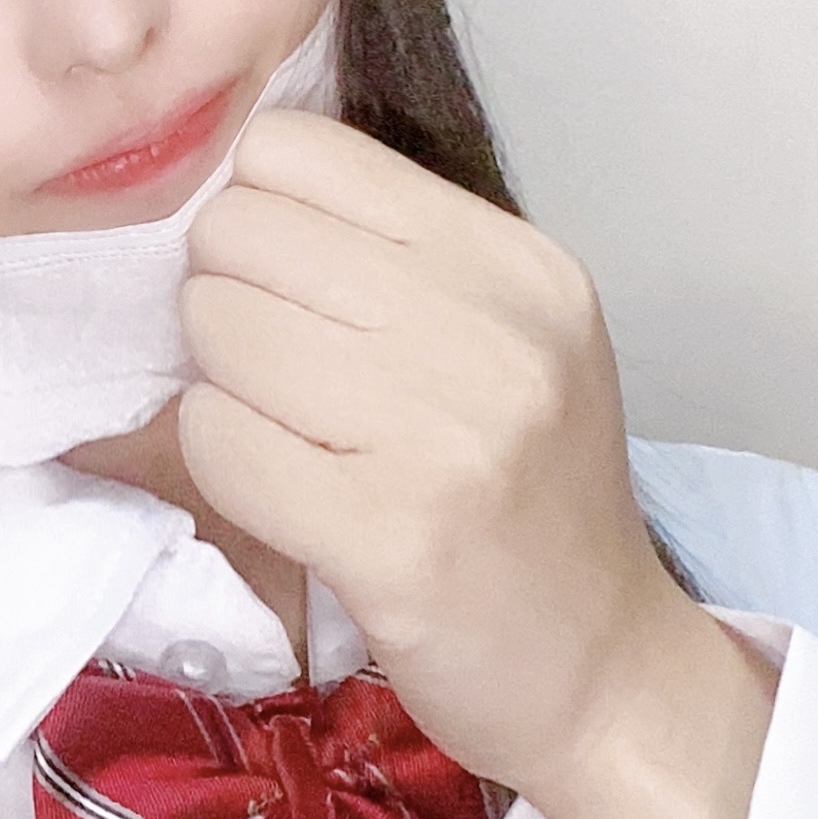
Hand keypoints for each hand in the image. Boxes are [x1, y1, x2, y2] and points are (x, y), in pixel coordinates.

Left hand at [178, 110, 774, 818]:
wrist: (600, 668)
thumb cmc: (524, 495)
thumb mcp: (503, 339)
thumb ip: (383, 257)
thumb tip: (217, 196)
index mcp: (515, 261)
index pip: (296, 150)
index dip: (254, 215)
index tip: (282, 284)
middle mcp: (492, 329)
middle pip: (240, 234)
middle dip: (226, 299)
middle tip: (278, 376)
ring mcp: (445, 432)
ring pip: (220, 329)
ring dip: (221, 385)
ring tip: (290, 435)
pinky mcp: (388, 533)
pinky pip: (217, 440)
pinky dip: (222, 462)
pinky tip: (283, 492)